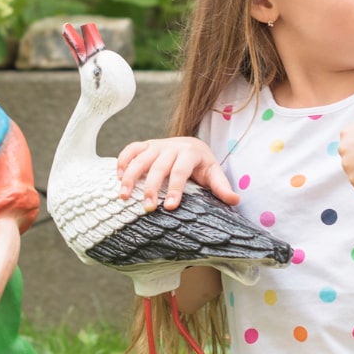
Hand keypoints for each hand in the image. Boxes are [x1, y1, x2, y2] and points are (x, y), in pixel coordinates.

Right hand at [115, 136, 238, 209]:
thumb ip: (222, 187)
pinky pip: (130, 150)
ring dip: (130, 177)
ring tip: (124, 197)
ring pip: (140, 159)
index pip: (180, 171)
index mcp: (190, 152)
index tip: (170, 207)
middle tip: (148, 208)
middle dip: (151, 188)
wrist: (191, 145)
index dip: (175, 188)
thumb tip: (235, 201)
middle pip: (158, 167)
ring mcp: (156, 145)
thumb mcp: (213, 174)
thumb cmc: (202, 166)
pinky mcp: (145, 145)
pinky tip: (118, 179)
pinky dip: (122, 162)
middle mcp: (171, 146)